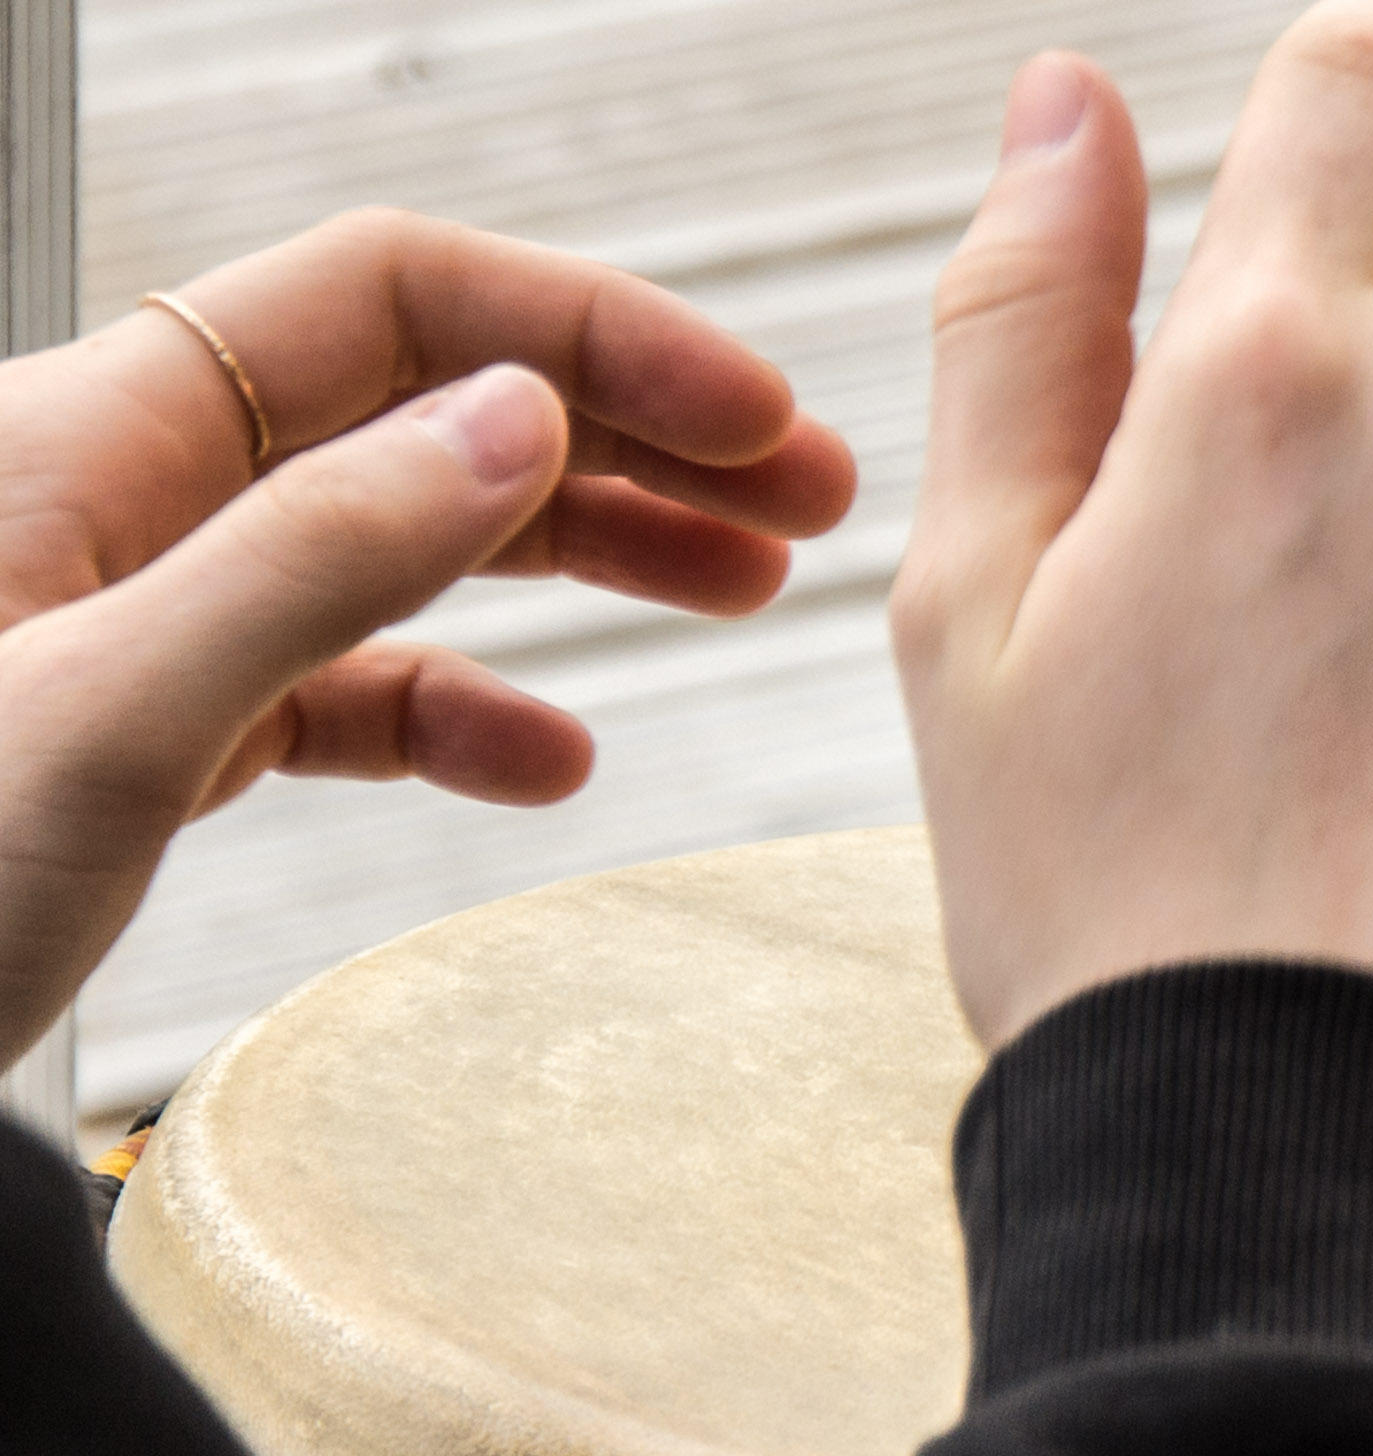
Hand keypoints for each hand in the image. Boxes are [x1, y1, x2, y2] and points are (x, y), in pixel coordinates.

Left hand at [0, 211, 856, 1066]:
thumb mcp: (101, 715)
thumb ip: (316, 560)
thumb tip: (520, 415)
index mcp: (93, 438)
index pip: (391, 302)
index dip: (591, 330)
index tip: (754, 411)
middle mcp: (125, 501)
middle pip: (420, 403)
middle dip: (623, 431)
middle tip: (803, 501)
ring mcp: (138, 618)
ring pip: (401, 538)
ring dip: (578, 554)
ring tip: (741, 590)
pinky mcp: (143, 734)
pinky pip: (336, 689)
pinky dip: (459, 712)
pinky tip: (549, 761)